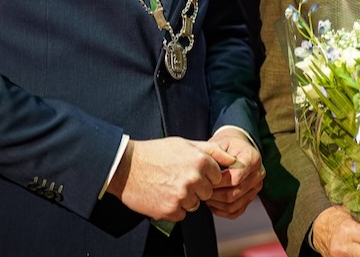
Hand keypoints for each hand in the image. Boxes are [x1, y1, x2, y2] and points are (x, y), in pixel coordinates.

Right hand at [106, 136, 225, 220]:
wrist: (125, 167)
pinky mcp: (170, 210)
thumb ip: (212, 151)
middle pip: (207, 192)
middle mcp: (194, 179)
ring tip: (168, 185)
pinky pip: (181, 214)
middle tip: (177, 178)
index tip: (190, 170)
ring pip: (195, 204)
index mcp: (200, 161)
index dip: (205, 175)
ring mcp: (182, 196)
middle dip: (196, 188)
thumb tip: (233, 158)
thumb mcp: (185, 144)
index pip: (217, 177)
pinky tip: (162, 195)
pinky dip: (173, 208)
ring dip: (185, 199)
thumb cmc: (155, 153)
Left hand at [203, 127, 265, 218]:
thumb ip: (214, 156)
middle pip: (234, 193)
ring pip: (234, 205)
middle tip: (201, 190)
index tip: (204, 179)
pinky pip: (236, 211)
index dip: (217, 182)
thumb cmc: (226, 145)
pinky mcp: (251, 197)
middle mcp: (258, 174)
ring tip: (205, 196)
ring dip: (216, 204)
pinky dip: (222, 211)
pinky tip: (212, 203)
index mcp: (253, 159)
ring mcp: (256, 188)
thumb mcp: (219, 143)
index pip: (235, 178)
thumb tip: (209, 172)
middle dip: (214, 194)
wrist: (236, 148)